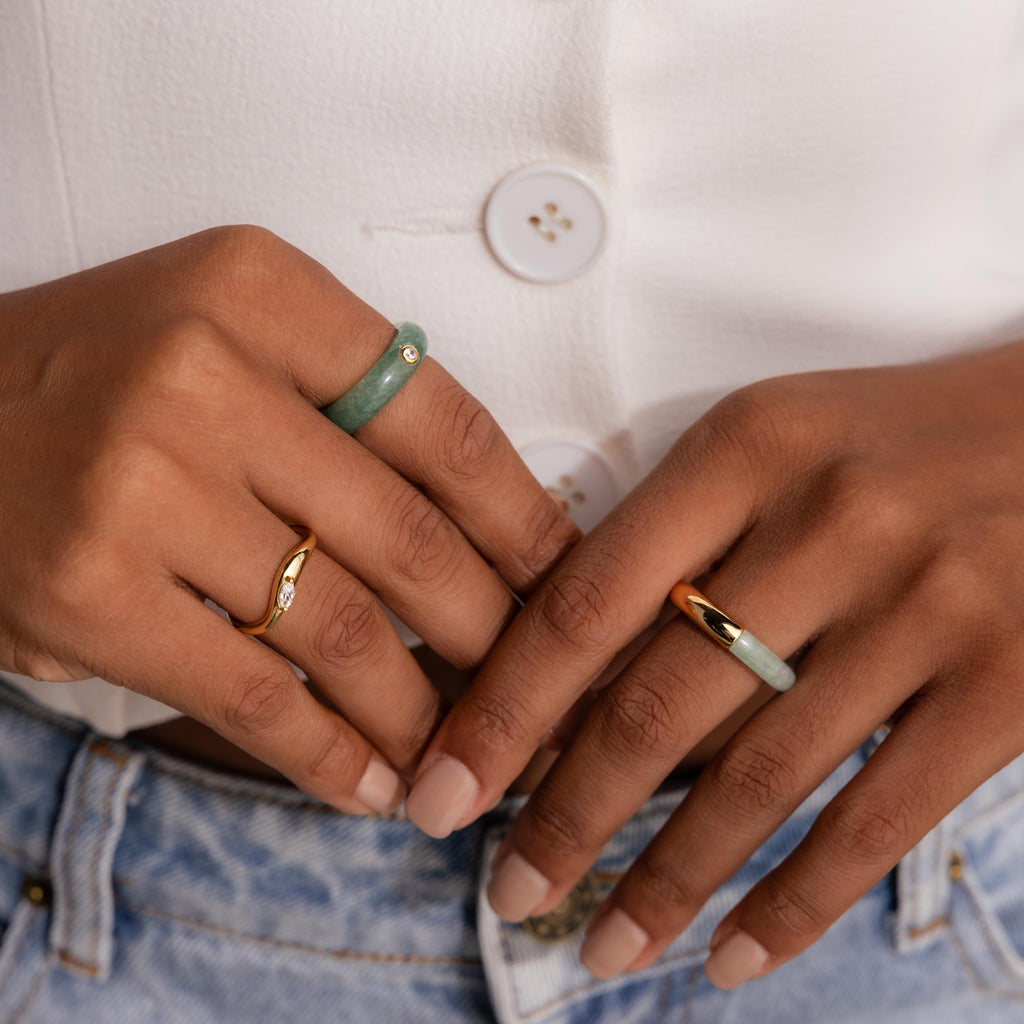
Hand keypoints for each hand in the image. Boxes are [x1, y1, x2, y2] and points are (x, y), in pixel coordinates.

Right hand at [0, 226, 578, 813]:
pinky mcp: (88, 592)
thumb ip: (349, 405)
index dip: (527, 524)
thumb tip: (491, 523)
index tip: (566, 585)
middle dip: (492, 635)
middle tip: (533, 690)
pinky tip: (369, 782)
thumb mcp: (228, 332)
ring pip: (344, 629)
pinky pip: (255, 695)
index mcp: (259, 292)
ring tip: (456, 749)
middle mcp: (202, 373)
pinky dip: (330, 755)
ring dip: (419, 710)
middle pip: (411, 538)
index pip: (447, 426)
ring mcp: (140, 483)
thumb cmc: (99, 377)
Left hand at [404, 341, 1023, 985]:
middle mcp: (830, 523)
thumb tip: (561, 682)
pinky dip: (796, 901)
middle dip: (566, 816)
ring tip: (601, 940)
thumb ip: (669, 544)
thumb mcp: (769, 445)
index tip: (443, 789)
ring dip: (666, 878)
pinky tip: (733, 952)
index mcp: (744, 450)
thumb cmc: (891, 442)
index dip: (502, 710)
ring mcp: (926, 606)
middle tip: (507, 886)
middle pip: (658, 704)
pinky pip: (878, 821)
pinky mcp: (1008, 683)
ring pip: (759, 780)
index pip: (586, 601)